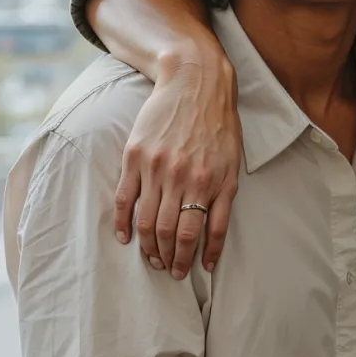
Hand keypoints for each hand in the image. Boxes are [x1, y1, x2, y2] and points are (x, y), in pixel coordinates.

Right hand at [115, 56, 243, 279]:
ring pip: (146, 220)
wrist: (195, 85)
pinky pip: (124, 198)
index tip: (187, 272)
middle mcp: (181, 177)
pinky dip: (123, 222)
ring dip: (148, 246)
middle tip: (168, 269)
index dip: (189, 258)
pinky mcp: (135, 156)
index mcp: (209, 181)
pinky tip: (126, 237)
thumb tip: (213, 249)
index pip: (195, 233)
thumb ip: (222, 207)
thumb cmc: (219, 128)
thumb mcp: (232, 167)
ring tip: (152, 259)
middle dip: (168, 257)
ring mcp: (155, 167)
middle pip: (169, 231)